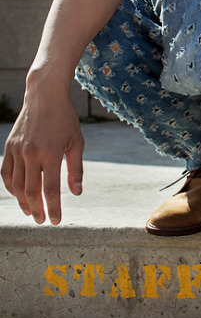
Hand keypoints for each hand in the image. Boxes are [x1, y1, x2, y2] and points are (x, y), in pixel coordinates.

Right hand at [1, 83, 84, 224]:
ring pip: (16, 185)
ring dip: (23, 202)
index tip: (56, 221)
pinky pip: (7, 172)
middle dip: (37, 210)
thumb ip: (76, 169)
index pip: (50, 190)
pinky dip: (11, 187)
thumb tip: (76, 193)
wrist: (45, 95)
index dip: (53, 208)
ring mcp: (18, 150)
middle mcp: (31, 153)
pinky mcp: (10, 146)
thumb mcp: (77, 142)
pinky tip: (18, 194)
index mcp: (50, 154)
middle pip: (31, 191)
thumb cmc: (65, 119)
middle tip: (42, 220)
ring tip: (30, 211)